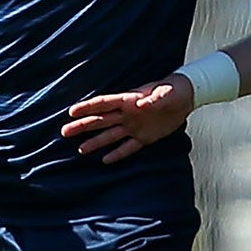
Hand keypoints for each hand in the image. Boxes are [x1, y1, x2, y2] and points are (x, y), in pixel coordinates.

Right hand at [62, 77, 195, 161]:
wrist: (186, 97)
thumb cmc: (175, 90)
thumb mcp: (168, 92)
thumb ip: (156, 98)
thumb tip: (141, 103)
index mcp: (130, 100)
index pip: (105, 103)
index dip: (88, 107)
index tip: (72, 112)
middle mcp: (128, 114)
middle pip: (101, 120)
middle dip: (83, 126)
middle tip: (65, 131)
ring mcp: (134, 126)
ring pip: (111, 135)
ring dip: (96, 142)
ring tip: (80, 149)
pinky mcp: (145, 137)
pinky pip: (129, 147)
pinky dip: (118, 154)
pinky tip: (105, 160)